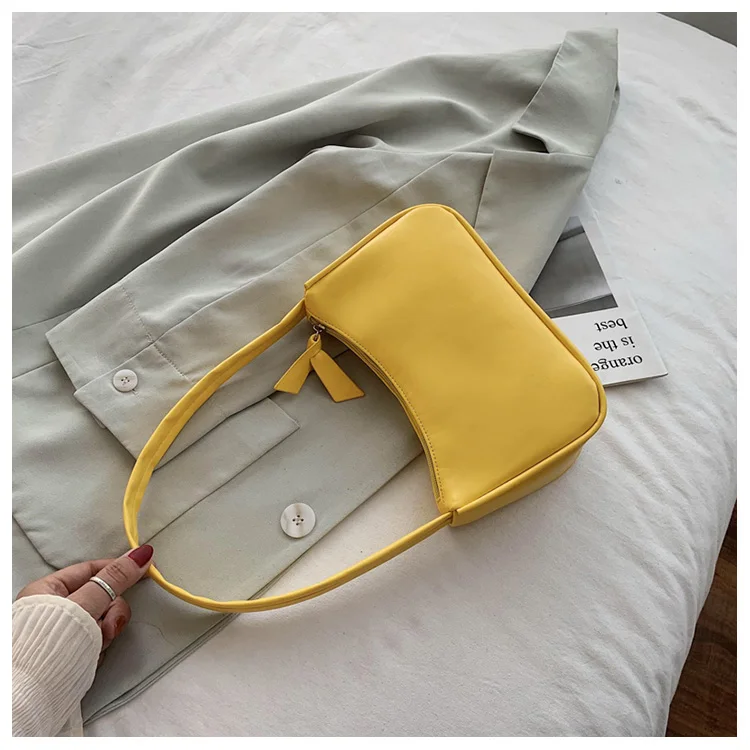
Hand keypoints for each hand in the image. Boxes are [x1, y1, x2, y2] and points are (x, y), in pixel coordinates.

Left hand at [16, 545, 153, 657]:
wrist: (35, 696)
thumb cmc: (51, 645)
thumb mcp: (87, 604)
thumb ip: (115, 579)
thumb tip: (141, 554)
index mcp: (47, 590)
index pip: (91, 570)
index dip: (117, 570)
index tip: (142, 569)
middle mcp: (54, 610)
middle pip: (101, 598)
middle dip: (112, 613)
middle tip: (110, 627)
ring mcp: (64, 632)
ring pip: (102, 620)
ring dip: (106, 632)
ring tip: (96, 646)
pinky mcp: (72, 652)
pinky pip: (97, 639)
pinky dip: (99, 647)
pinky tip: (91, 656)